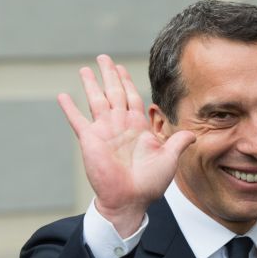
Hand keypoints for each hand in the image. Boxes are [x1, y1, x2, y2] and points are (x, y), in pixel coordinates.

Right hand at [58, 54, 194, 236]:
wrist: (131, 200)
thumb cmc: (150, 183)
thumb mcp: (169, 159)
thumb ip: (179, 142)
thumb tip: (194, 134)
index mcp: (138, 127)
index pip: (132, 97)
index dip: (127, 82)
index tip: (121, 68)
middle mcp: (120, 125)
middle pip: (114, 93)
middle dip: (109, 75)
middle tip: (103, 58)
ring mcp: (104, 131)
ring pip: (96, 100)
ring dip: (91, 84)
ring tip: (84, 69)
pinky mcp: (90, 140)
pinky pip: (78, 120)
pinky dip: (70, 108)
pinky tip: (62, 96)